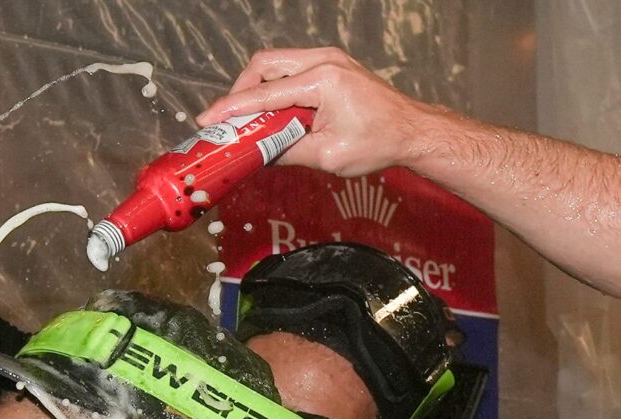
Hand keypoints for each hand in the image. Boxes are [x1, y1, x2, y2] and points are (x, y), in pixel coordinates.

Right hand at [195, 47, 441, 178]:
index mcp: (323, 81)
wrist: (411, 131)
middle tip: (231, 120)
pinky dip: (276, 88)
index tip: (209, 121)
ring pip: (276, 64)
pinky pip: (292, 70)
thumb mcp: (327, 157)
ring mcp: (329, 59)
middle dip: (242, 91)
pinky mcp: (331, 65)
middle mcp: (324, 61)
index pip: (264, 93)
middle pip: (264, 65)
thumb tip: (254, 155)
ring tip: (252, 120)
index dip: (232, 108)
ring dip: (258, 89)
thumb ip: (285, 153)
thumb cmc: (378, 143)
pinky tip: (274, 113)